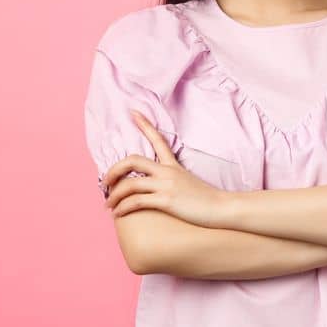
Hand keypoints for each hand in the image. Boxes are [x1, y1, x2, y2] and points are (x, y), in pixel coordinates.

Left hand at [101, 110, 233, 226]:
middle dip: (113, 171)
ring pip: (129, 184)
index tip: (133, 112)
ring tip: (108, 205)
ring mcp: (166, 185)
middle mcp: (168, 172)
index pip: (158, 140)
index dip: (145, 125)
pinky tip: (118, 213)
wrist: (221, 208)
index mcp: (174, 166)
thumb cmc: (207, 199)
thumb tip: (159, 183)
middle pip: (132, 161)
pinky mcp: (166, 200)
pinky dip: (122, 208)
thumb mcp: (189, 182)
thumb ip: (173, 179)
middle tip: (104, 182)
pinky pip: (136, 202)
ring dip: (114, 196)